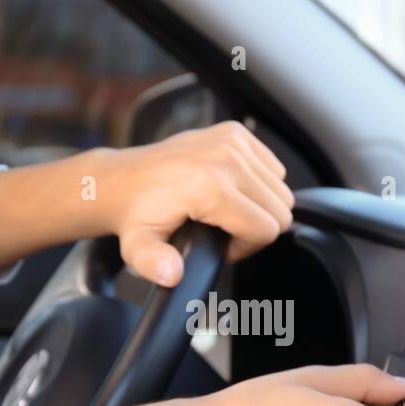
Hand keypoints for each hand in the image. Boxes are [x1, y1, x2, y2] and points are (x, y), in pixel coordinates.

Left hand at [0, 122, 293, 282]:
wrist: (124, 180)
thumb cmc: (136, 216)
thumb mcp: (139, 248)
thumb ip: (154, 264)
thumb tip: (171, 274)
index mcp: (210, 187)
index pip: (266, 228)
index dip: (248, 247)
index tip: (222, 248)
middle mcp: (226, 159)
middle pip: (280, 208)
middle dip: (258, 227)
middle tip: (225, 232)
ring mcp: (232, 141)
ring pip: (280, 188)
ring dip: (260, 206)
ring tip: (228, 213)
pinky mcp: (234, 131)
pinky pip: (272, 167)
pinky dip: (260, 183)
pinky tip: (232, 191)